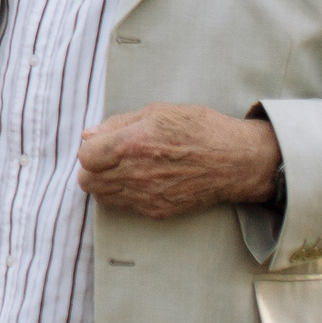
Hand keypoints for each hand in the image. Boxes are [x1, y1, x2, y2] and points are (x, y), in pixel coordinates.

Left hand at [77, 103, 280, 218]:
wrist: (236, 160)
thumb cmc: (200, 129)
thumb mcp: (158, 112)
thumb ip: (118, 123)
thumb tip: (89, 134)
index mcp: (132, 144)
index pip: (86, 157)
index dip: (90, 150)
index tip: (101, 144)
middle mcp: (136, 173)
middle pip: (88, 181)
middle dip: (92, 168)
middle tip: (108, 158)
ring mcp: (146, 195)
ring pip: (102, 196)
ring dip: (105, 183)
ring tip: (123, 169)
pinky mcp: (157, 210)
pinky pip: (123, 207)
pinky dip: (123, 195)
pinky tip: (139, 181)